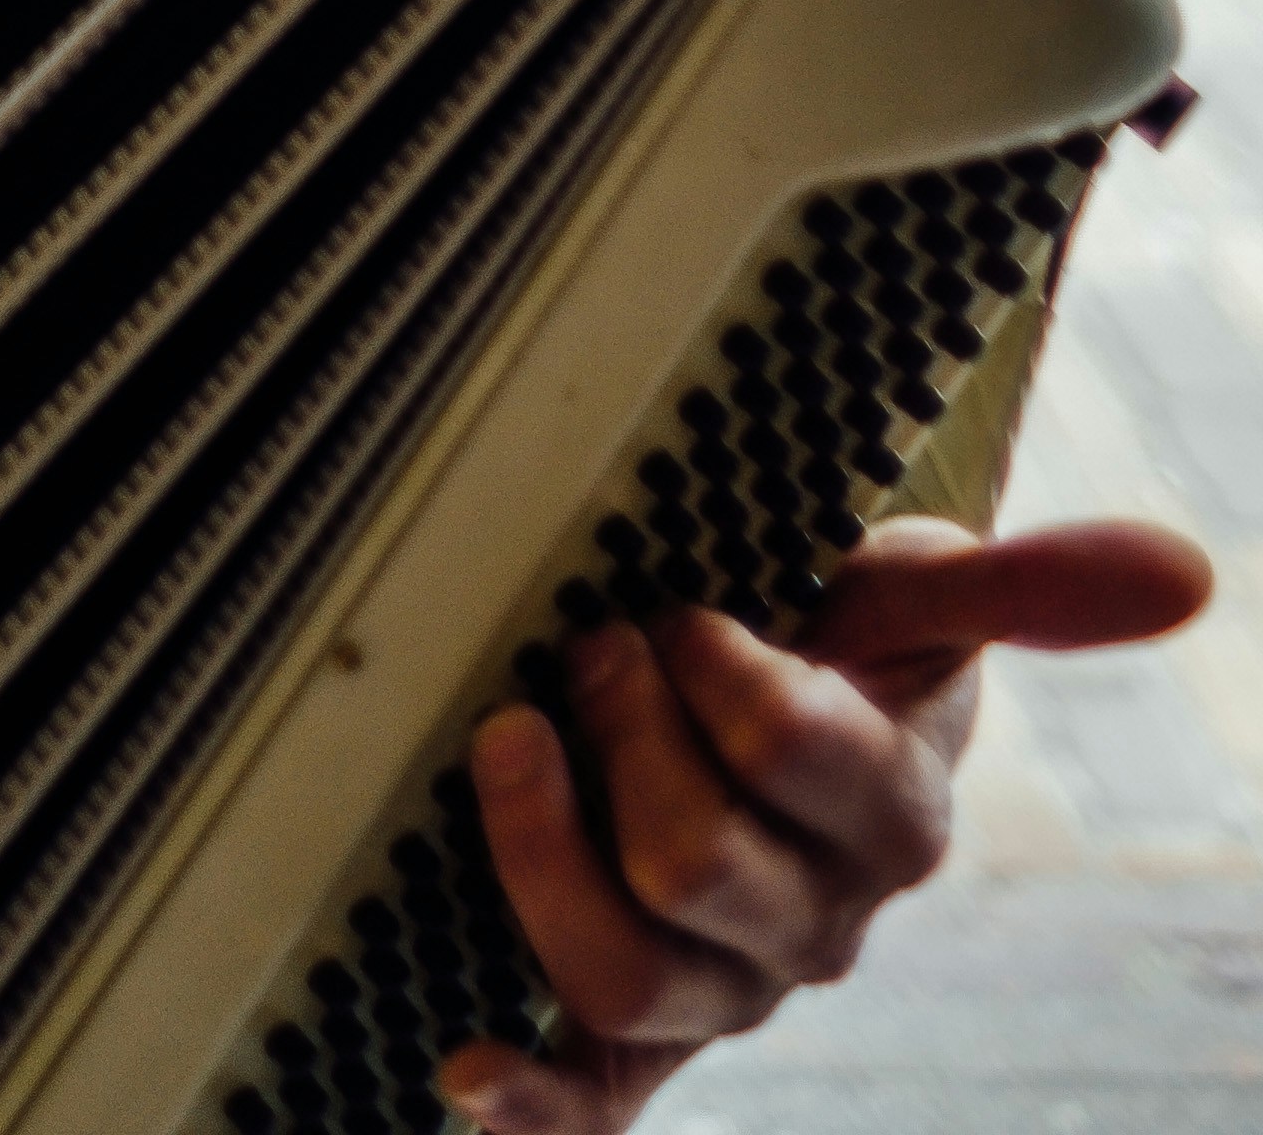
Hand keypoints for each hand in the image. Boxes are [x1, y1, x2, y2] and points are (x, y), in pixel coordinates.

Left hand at [438, 516, 1215, 1124]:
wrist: (782, 706)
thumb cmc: (839, 636)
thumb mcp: (915, 590)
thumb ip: (1025, 583)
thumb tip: (1185, 568)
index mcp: (893, 822)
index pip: (794, 748)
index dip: (719, 666)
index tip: (684, 606)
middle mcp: (815, 928)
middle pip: (694, 861)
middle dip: (622, 727)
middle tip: (597, 644)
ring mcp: (724, 990)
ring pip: (626, 970)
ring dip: (540, 844)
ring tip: (513, 730)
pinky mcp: (636, 1032)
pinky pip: (594, 1101)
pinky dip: (530, 1100)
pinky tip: (465, 1063)